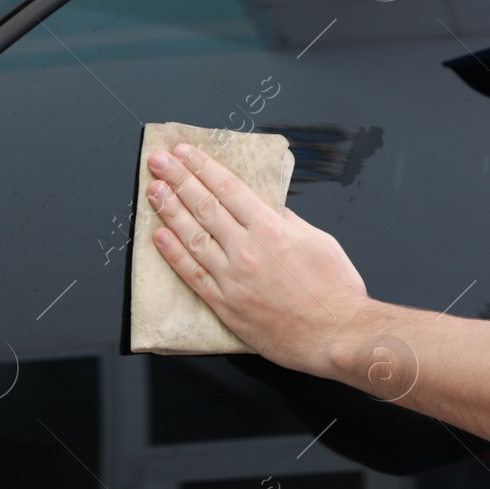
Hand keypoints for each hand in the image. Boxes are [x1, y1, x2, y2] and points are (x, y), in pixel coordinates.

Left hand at [145, 142, 369, 374]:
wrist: (336, 335)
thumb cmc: (335, 292)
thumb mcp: (320, 241)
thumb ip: (289, 222)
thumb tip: (270, 208)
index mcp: (272, 229)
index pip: (229, 189)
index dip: (204, 167)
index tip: (186, 153)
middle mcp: (247, 250)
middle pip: (205, 206)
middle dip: (179, 179)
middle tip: (159, 162)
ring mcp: (232, 278)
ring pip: (192, 236)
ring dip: (169, 210)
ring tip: (154, 191)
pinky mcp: (225, 305)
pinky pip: (192, 275)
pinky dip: (174, 254)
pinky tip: (160, 237)